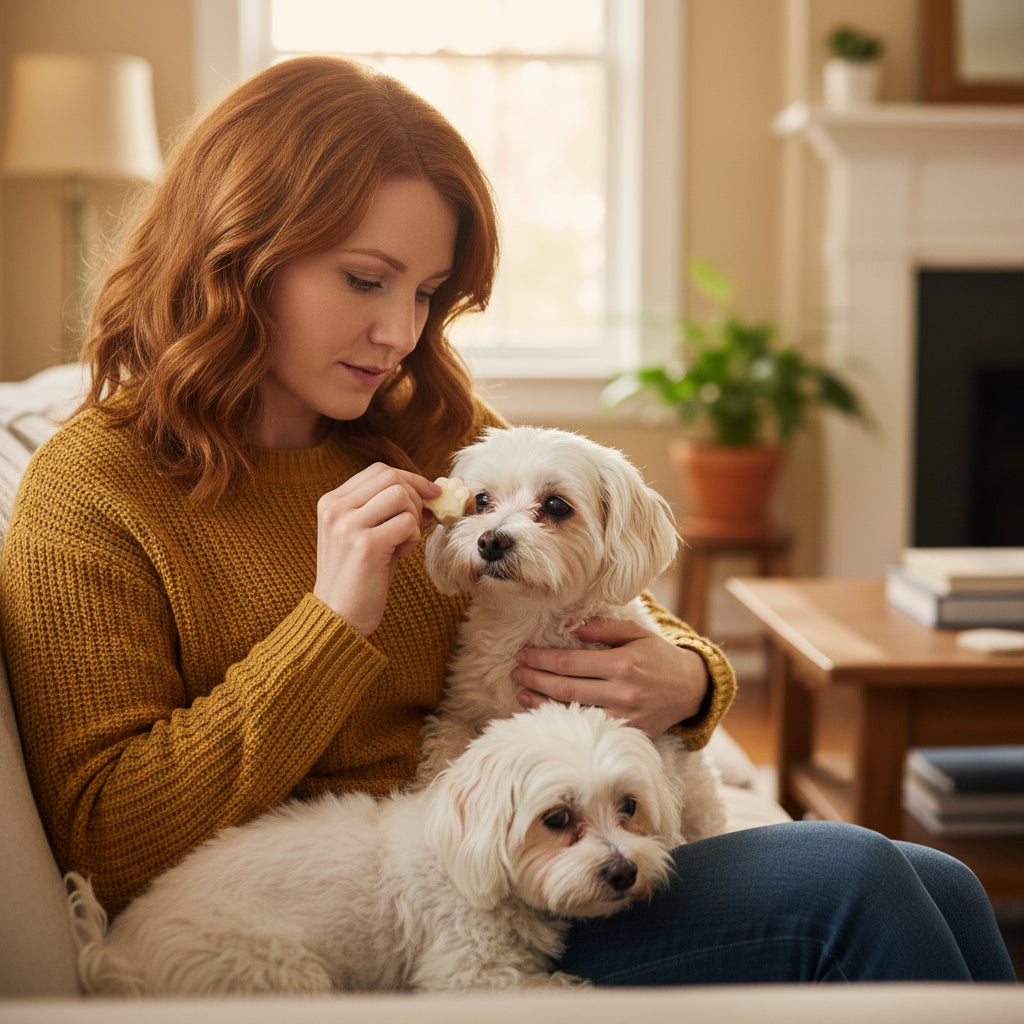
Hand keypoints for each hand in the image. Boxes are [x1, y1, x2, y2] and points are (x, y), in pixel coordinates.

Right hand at [313, 464, 439, 636]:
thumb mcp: (368, 534)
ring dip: (413, 518)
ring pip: (401, 496)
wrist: (339, 617)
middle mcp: (336, 509)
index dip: (410, 478)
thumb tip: (431, 493)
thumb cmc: (359, 577)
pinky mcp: (366, 544)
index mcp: (331, 502)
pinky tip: (399, 555)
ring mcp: (348, 525)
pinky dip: (413, 538)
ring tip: (402, 542)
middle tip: (421, 521)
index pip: (379, 471)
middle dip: (417, 496)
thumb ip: (390, 510)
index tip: (430, 494)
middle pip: (391, 477)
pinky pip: (407, 523)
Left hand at [510, 617, 709, 737]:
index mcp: (623, 665)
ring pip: (571, 712)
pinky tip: (543, 712)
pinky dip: (561, 720)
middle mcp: (621, 693)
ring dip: (540, 703)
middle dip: (534, 679)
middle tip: (514, 672)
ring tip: (520, 692)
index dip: (542, 658)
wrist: (691, 690)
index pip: (570, 662)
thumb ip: (603, 628)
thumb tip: (569, 626)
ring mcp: (623, 718)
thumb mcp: (636, 633)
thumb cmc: (659, 656)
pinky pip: (586, 728)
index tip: (523, 654)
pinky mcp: (626, 734)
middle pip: (565, 688)